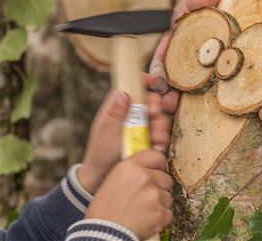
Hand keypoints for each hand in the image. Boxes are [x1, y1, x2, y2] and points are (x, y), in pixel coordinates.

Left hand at [77, 74, 171, 193]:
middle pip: (148, 102)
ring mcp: (138, 129)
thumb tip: (123, 92)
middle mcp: (128, 116)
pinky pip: (159, 135)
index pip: (130, 87)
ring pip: (156, 119)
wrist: (103, 180)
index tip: (154, 82)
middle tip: (154, 116)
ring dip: (160, 126)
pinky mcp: (145, 142)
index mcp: (116, 109)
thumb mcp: (106, 133)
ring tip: (156, 138)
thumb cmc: (100, 154)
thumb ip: (115, 113)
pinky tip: (158, 147)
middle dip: (155, 108)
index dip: (142, 81)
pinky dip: (161, 140)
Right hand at [86, 150, 173, 239]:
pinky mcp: (160, 213)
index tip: (156, 171)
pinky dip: (160, 219)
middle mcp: (144, 177)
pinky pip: (168, 213)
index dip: (157, 166)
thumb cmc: (104, 210)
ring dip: (159, 204)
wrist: (104, 233)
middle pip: (165, 178)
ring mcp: (154, 195)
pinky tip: (146, 220)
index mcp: (130, 167)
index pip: (157, 157)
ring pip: (167, 196)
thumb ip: (131, 171)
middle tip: (145, 198)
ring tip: (142, 211)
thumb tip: (146, 169)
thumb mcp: (112, 180)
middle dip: (158, 187)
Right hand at [151, 0, 261, 112]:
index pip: (170, 42)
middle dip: (171, 86)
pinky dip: (217, 92)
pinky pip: (225, 77)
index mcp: (190, 21)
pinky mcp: (236, 59)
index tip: (157, 78)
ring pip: (199, 75)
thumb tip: (197, 2)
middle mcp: (200, 39)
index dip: (161, 61)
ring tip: (179, 110)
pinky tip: (214, 107)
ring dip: (188, 94)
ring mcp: (218, 51)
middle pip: (180, 65)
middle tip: (167, 103)